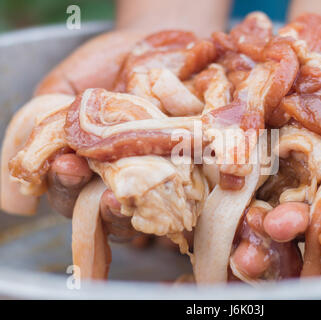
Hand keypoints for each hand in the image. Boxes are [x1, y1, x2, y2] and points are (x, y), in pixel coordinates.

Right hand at [35, 0, 229, 238]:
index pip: (70, 190)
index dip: (66, 186)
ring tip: (144, 199)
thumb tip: (42, 149)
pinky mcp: (191, 169)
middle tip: (109, 196)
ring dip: (144, 212)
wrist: (162, 41)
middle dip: (107, 209)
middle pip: (109, 212)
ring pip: (148, 211)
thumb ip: (49, 113)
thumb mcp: (70, 81)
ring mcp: (158, 175)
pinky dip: (184, 197)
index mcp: (87, 162)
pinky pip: (188, 193)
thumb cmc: (111, 61)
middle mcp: (122, 176)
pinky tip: (182, 190)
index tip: (68, 166)